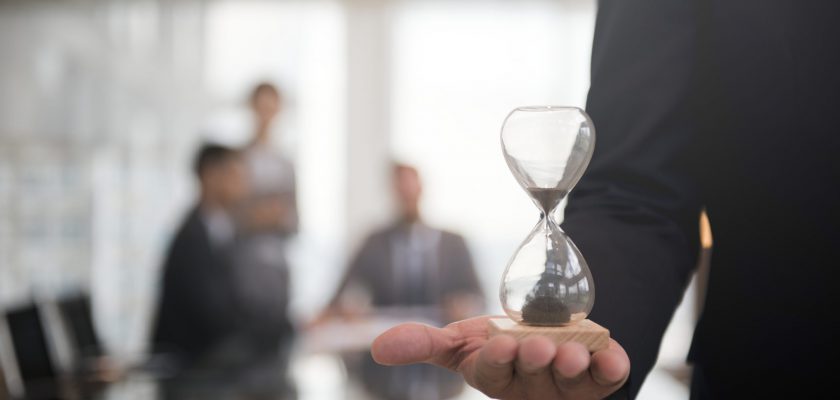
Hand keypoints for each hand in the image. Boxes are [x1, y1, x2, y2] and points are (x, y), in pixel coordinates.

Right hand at [371, 316, 628, 399]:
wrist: (549, 337)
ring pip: (571, 380)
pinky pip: (610, 378)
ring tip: (571, 351)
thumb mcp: (461, 341)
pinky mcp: (600, 379)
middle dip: (535, 360)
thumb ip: (423, 343)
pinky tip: (611, 356)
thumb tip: (377, 348)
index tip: (502, 343)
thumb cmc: (499, 345)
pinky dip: (613, 366)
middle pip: (533, 376)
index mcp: (496, 378)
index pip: (494, 372)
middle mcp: (532, 387)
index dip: (499, 360)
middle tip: (537, 346)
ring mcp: (568, 386)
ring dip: (572, 366)